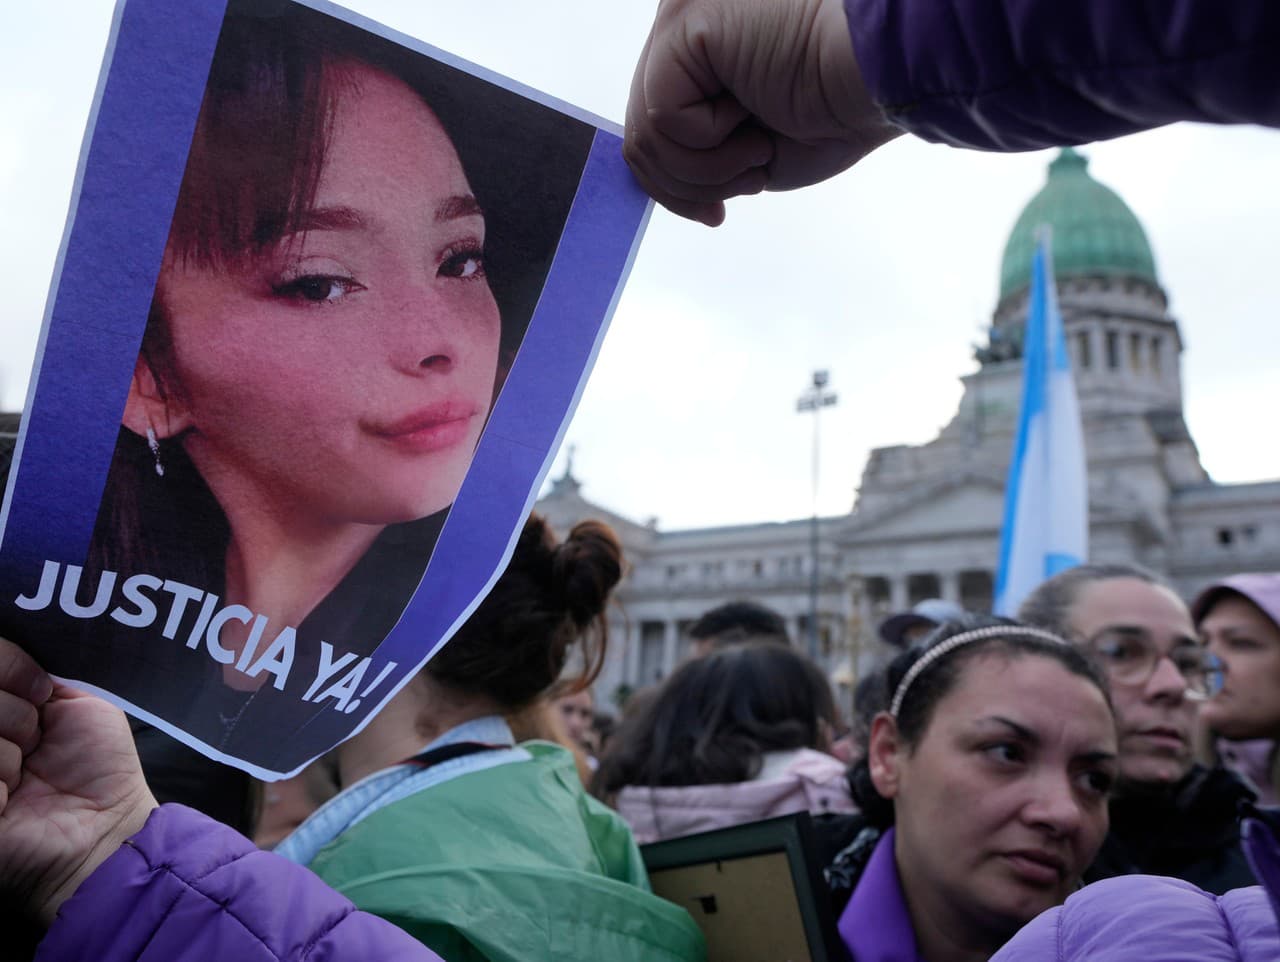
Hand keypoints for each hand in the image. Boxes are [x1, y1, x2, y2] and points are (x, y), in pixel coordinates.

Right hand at [0, 637, 155, 926]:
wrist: (105, 828)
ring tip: (27, 774)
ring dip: (8, 750)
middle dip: (14, 713)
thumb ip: (41, 672)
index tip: (41, 692)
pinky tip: (11, 799)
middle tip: (37, 741)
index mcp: (4, 705)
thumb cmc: (99, 767)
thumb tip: (14, 642)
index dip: (7, 664)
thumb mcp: (79, 703)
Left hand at [625, 0, 901, 224]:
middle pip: (641, 132)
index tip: (716, 214)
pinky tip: (754, 123)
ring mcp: (681, 16)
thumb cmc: (838, 109)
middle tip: (749, 177)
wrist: (886, 78)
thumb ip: (697, 150)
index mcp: (702, 42)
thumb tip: (655, 181)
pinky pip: (663, 118)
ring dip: (709, 170)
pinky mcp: (686, 24)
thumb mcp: (750, 147)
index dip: (675, 182)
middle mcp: (683, 18)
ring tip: (759, 145)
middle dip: (690, 183)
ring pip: (647, 134)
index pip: (652, 121)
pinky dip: (710, 148)